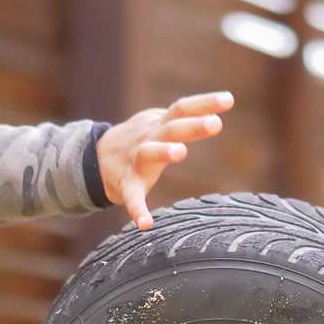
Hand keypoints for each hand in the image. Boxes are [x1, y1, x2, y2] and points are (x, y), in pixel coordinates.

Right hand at [96, 91, 233, 230]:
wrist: (95, 159)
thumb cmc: (140, 141)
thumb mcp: (158, 124)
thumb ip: (183, 118)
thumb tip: (218, 110)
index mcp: (158, 125)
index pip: (182, 108)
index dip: (204, 103)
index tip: (228, 99)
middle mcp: (148, 139)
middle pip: (170, 129)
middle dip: (192, 126)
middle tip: (215, 123)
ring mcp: (135, 162)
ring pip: (148, 153)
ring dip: (163, 151)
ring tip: (180, 152)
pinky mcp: (126, 185)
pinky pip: (131, 197)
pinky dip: (137, 210)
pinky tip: (145, 224)